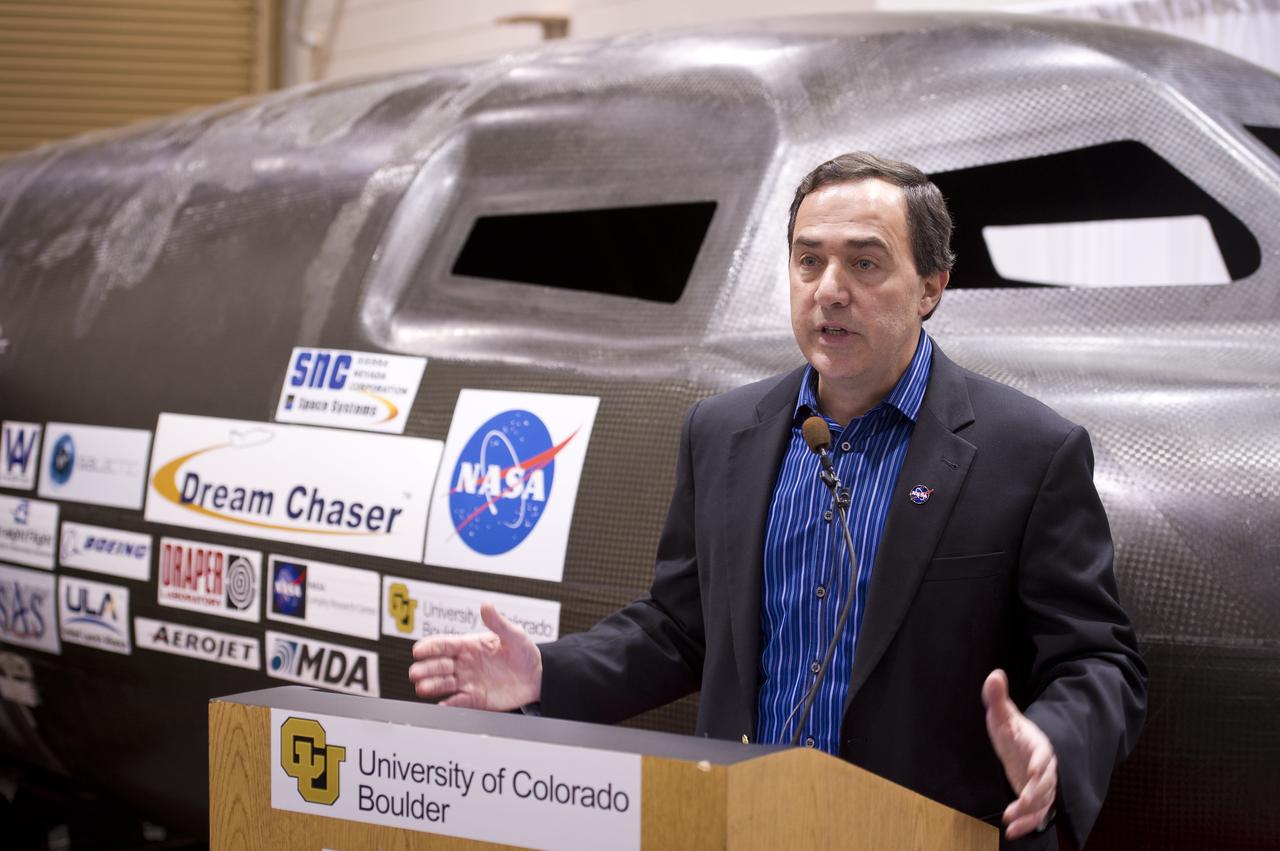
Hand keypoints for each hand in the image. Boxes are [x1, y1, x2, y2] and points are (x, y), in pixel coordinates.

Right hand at [408, 602, 542, 709]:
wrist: (538, 677)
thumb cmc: (525, 653)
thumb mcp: (514, 635)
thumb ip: (498, 622)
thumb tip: (486, 604)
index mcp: (470, 646)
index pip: (444, 644)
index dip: (430, 647)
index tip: (418, 650)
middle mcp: (465, 663)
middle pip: (438, 665)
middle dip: (426, 668)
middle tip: (416, 673)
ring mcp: (468, 681)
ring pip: (443, 684)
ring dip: (431, 686)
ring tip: (423, 688)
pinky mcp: (475, 698)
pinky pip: (457, 702)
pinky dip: (448, 704)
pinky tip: (442, 704)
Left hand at [982, 669, 1057, 838]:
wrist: (1023, 748)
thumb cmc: (1013, 732)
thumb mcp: (1003, 716)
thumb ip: (998, 699)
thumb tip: (994, 675)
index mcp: (1039, 746)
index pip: (1044, 754)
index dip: (1041, 763)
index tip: (1035, 771)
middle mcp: (1044, 768)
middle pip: (1046, 783)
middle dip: (1036, 794)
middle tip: (1021, 803)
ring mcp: (1042, 786)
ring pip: (1043, 802)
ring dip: (1030, 814)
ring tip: (1012, 822)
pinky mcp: (1037, 799)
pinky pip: (1037, 815)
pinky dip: (1027, 824)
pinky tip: (1012, 832)